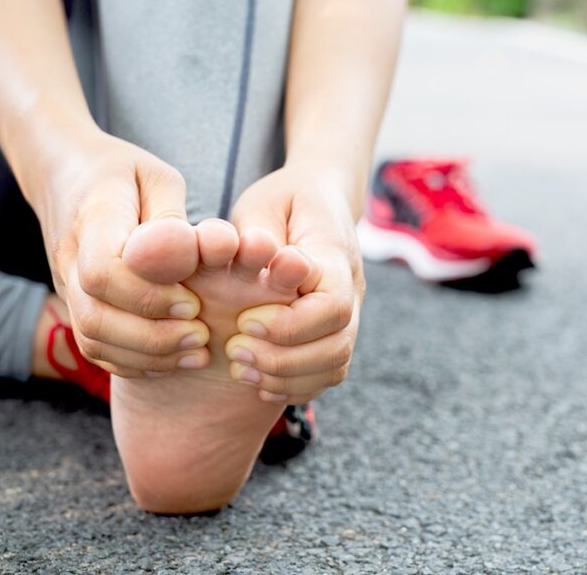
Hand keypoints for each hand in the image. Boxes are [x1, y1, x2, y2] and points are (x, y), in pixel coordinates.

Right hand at [30, 127, 208, 376]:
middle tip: (202, 334)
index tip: (193, 301)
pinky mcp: (73, 303)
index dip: (148, 296)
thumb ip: (171, 217)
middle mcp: (70, 257)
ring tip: (196, 351)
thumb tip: (188, 254)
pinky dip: (132, 361)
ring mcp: (66, 285)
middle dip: (153, 335)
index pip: (103, 271)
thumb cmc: (124, 174)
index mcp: (93, 218)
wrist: (66, 174)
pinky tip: (172, 358)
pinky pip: (93, 346)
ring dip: (147, 354)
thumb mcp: (158, 177)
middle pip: (95, 315)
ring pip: (91, 338)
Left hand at [226, 159, 364, 403]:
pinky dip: (295, 386)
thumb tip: (258, 252)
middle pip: (337, 345)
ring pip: (335, 365)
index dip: (290, 325)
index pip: (332, 306)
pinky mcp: (336, 332)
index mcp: (336, 256)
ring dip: (286, 376)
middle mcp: (352, 290)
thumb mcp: (265, 202)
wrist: (320, 200)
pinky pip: (328, 374)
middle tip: (235, 350)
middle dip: (283, 358)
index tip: (245, 321)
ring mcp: (350, 314)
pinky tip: (258, 381)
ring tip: (240, 368)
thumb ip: (258, 229)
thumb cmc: (285, 200)